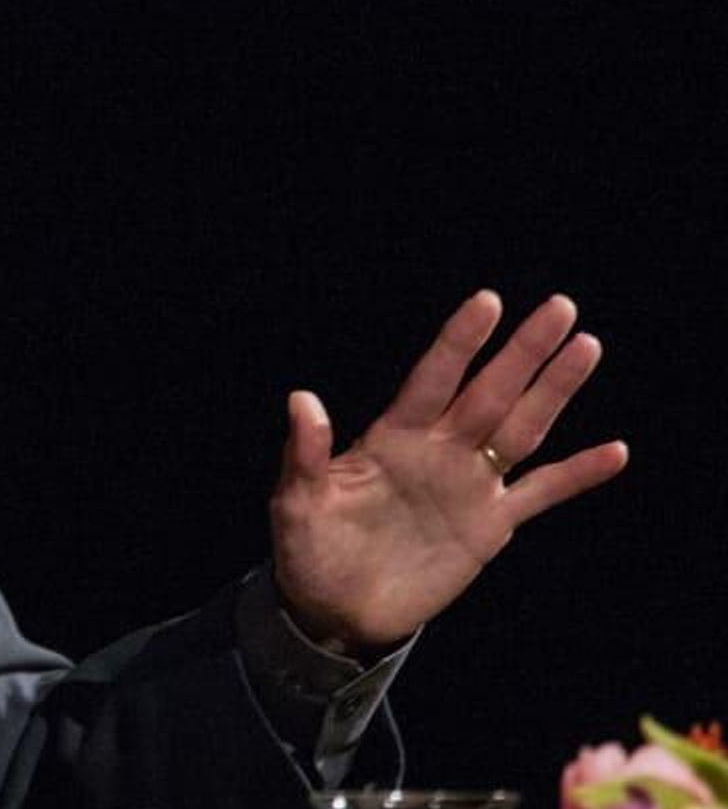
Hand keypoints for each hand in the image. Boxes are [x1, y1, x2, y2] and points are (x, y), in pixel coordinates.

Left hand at [270, 290, 626, 654]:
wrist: (336, 609)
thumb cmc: (308, 548)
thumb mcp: (296, 501)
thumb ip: (306, 453)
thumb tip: (301, 399)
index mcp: (391, 436)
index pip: (433, 378)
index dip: (460, 342)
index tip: (488, 301)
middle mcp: (437, 450)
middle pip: (489, 391)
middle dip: (523, 351)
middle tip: (560, 307)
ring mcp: (467, 485)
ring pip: (521, 428)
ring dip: (553, 391)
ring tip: (586, 346)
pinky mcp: (489, 526)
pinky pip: (541, 493)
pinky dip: (577, 474)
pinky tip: (614, 451)